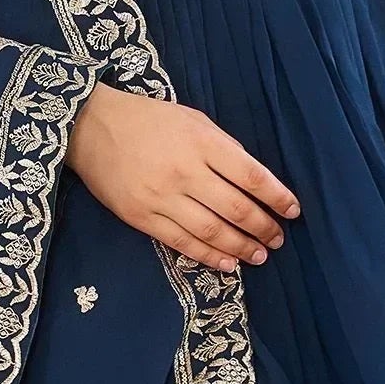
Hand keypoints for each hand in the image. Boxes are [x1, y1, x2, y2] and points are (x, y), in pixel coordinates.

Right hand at [65, 87, 299, 275]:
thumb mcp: (193, 120)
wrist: (91, 127)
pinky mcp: (142, 217)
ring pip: (212, 230)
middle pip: (236, 208)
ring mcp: (162, 197)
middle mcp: (185, 171)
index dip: (277, 198)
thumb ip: (223, 147)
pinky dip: (208, 255)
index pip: (252, 176)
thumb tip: (252, 181)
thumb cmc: (148, 120)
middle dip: (263, 227)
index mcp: (203, 143)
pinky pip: (181, 242)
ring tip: (259, 255)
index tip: (293, 211)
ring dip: (240, 247)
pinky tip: (227, 263)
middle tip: (278, 239)